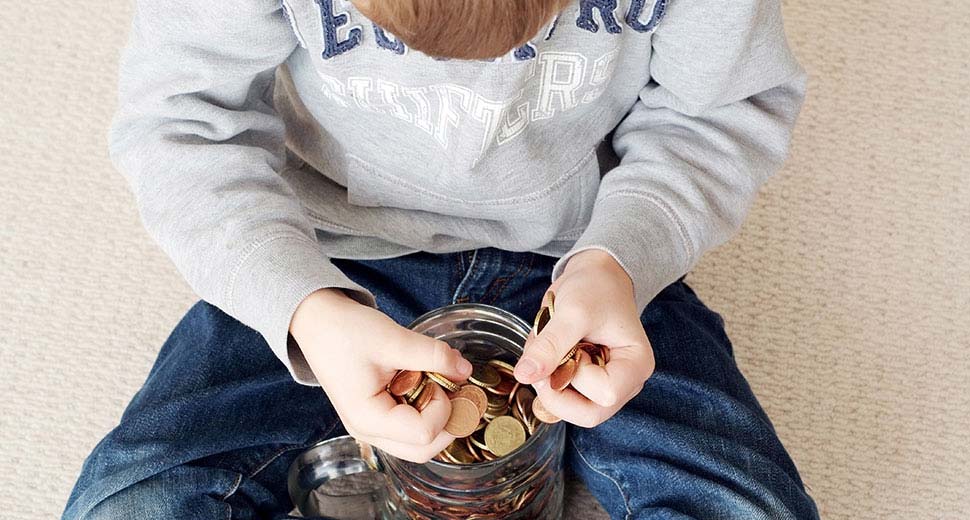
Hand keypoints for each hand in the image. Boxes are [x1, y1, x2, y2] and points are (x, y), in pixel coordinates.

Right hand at [290, 288, 473, 461]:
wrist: (317, 322)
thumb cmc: (345, 331)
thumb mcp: (393, 338)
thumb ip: (433, 355)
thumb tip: (465, 370)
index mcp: (367, 418)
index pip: (424, 432)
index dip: (443, 406)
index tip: (439, 377)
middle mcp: (368, 432)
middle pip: (424, 449)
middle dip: (447, 420)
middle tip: (452, 386)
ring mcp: (371, 428)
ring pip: (418, 443)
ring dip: (436, 417)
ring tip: (435, 382)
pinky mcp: (376, 418)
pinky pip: (409, 429)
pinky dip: (424, 411)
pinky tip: (422, 384)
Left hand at [513, 250, 654, 426]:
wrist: (594, 277)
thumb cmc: (595, 289)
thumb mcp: (572, 312)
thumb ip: (550, 345)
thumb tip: (525, 375)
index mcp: (636, 366)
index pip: (605, 395)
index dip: (576, 377)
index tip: (568, 347)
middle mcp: (626, 383)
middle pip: (588, 414)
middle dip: (556, 391)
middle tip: (544, 360)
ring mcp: (607, 387)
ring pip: (571, 410)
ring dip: (548, 384)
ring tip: (549, 350)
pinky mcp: (588, 386)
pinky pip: (562, 399)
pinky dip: (546, 380)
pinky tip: (549, 356)